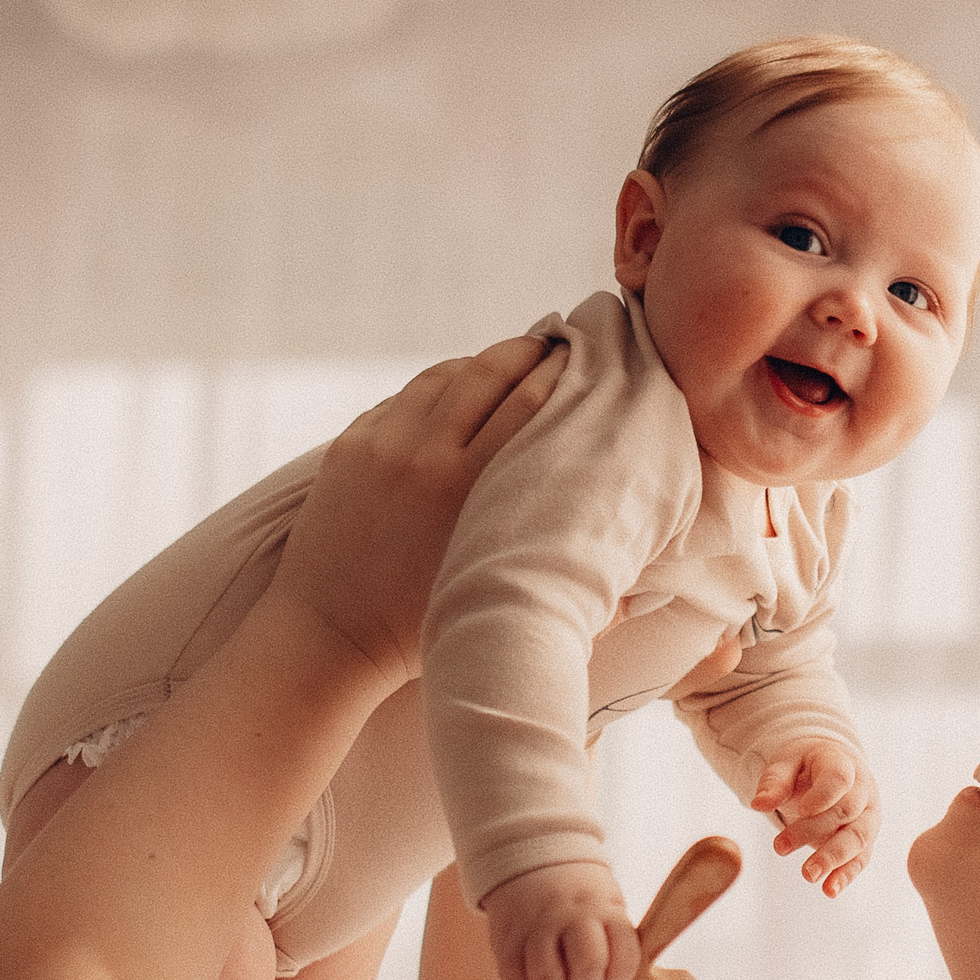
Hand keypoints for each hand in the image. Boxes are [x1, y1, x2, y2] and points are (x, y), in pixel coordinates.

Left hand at [273, 335, 568, 685]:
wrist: (327, 634)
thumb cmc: (424, 632)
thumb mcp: (506, 608)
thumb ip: (578, 601)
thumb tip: (652, 591)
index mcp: (470, 491)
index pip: (531, 404)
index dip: (565, 374)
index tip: (591, 362)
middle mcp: (425, 455)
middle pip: (490, 373)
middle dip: (530, 352)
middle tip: (560, 345)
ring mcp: (381, 444)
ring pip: (446, 375)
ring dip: (484, 363)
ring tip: (514, 362)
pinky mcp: (350, 444)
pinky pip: (406, 397)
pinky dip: (440, 388)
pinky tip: (460, 393)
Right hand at [480, 861, 640, 979]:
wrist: (535, 866)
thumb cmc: (581, 907)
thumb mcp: (607, 918)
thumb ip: (604, 961)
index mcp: (607, 911)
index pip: (623, 957)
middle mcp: (573, 916)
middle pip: (587, 964)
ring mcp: (537, 926)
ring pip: (547, 978)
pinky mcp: (507, 939)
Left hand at [750, 740, 879, 897]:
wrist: (831, 768)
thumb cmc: (805, 765)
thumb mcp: (786, 762)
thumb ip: (775, 782)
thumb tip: (758, 804)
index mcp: (842, 763)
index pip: (839, 779)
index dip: (822, 795)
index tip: (801, 810)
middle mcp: (862, 790)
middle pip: (844, 811)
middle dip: (812, 831)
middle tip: (779, 847)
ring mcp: (867, 816)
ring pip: (857, 838)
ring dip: (833, 858)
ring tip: (808, 875)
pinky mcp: (865, 839)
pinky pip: (860, 858)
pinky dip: (845, 875)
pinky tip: (829, 890)